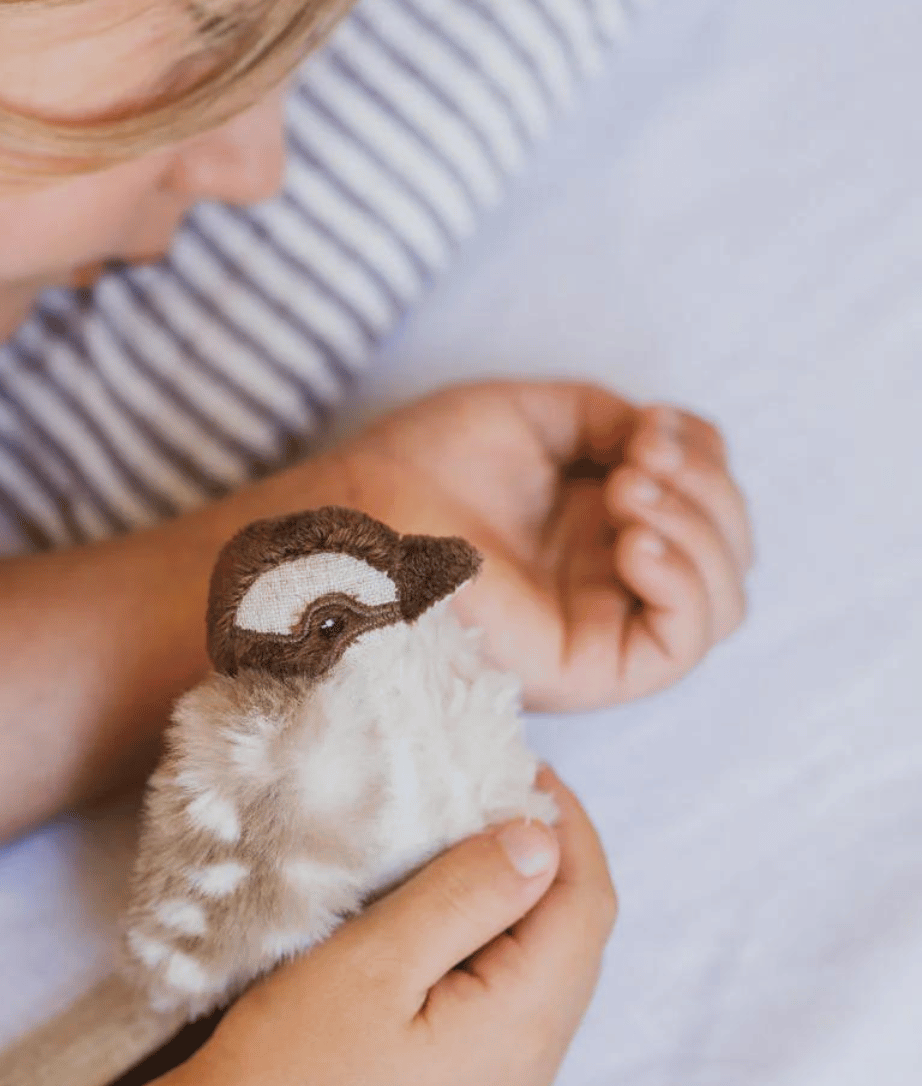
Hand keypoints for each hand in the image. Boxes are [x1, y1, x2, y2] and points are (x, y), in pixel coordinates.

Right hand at [191, 769, 614, 1085]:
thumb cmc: (292, 1063)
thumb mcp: (378, 960)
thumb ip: (468, 895)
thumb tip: (542, 838)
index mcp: (524, 1028)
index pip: (585, 904)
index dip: (567, 826)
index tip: (519, 765)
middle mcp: (533, 1063)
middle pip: (577, 935)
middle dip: (551, 854)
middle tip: (493, 789)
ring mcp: (503, 1083)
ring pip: (548, 964)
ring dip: (524, 895)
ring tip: (467, 835)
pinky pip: (513, 994)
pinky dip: (498, 936)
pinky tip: (449, 909)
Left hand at [335, 380, 752, 710]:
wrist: (356, 521)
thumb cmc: (419, 469)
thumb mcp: (531, 417)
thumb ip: (609, 420)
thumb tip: (665, 441)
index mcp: (600, 525)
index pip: (706, 501)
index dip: (704, 457)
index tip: (650, 427)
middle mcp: (609, 579)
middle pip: (729, 550)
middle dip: (706, 490)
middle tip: (639, 459)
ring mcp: (603, 625)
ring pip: (722, 600)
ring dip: (699, 531)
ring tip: (628, 493)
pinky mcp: (590, 668)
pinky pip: (682, 646)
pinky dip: (685, 585)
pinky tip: (636, 543)